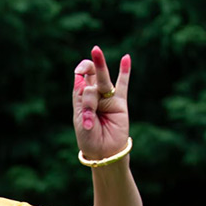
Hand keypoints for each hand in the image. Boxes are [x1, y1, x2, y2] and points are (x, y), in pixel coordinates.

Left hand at [73, 46, 130, 160]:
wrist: (104, 154)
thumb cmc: (89, 140)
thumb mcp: (82, 121)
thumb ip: (84, 102)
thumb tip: (85, 82)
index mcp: (81, 101)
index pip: (80, 81)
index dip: (79, 75)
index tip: (78, 75)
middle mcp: (94, 97)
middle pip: (91, 76)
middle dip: (88, 68)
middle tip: (85, 65)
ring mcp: (107, 99)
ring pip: (104, 80)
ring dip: (100, 66)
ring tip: (96, 50)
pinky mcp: (120, 103)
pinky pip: (123, 85)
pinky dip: (125, 72)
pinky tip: (126, 59)